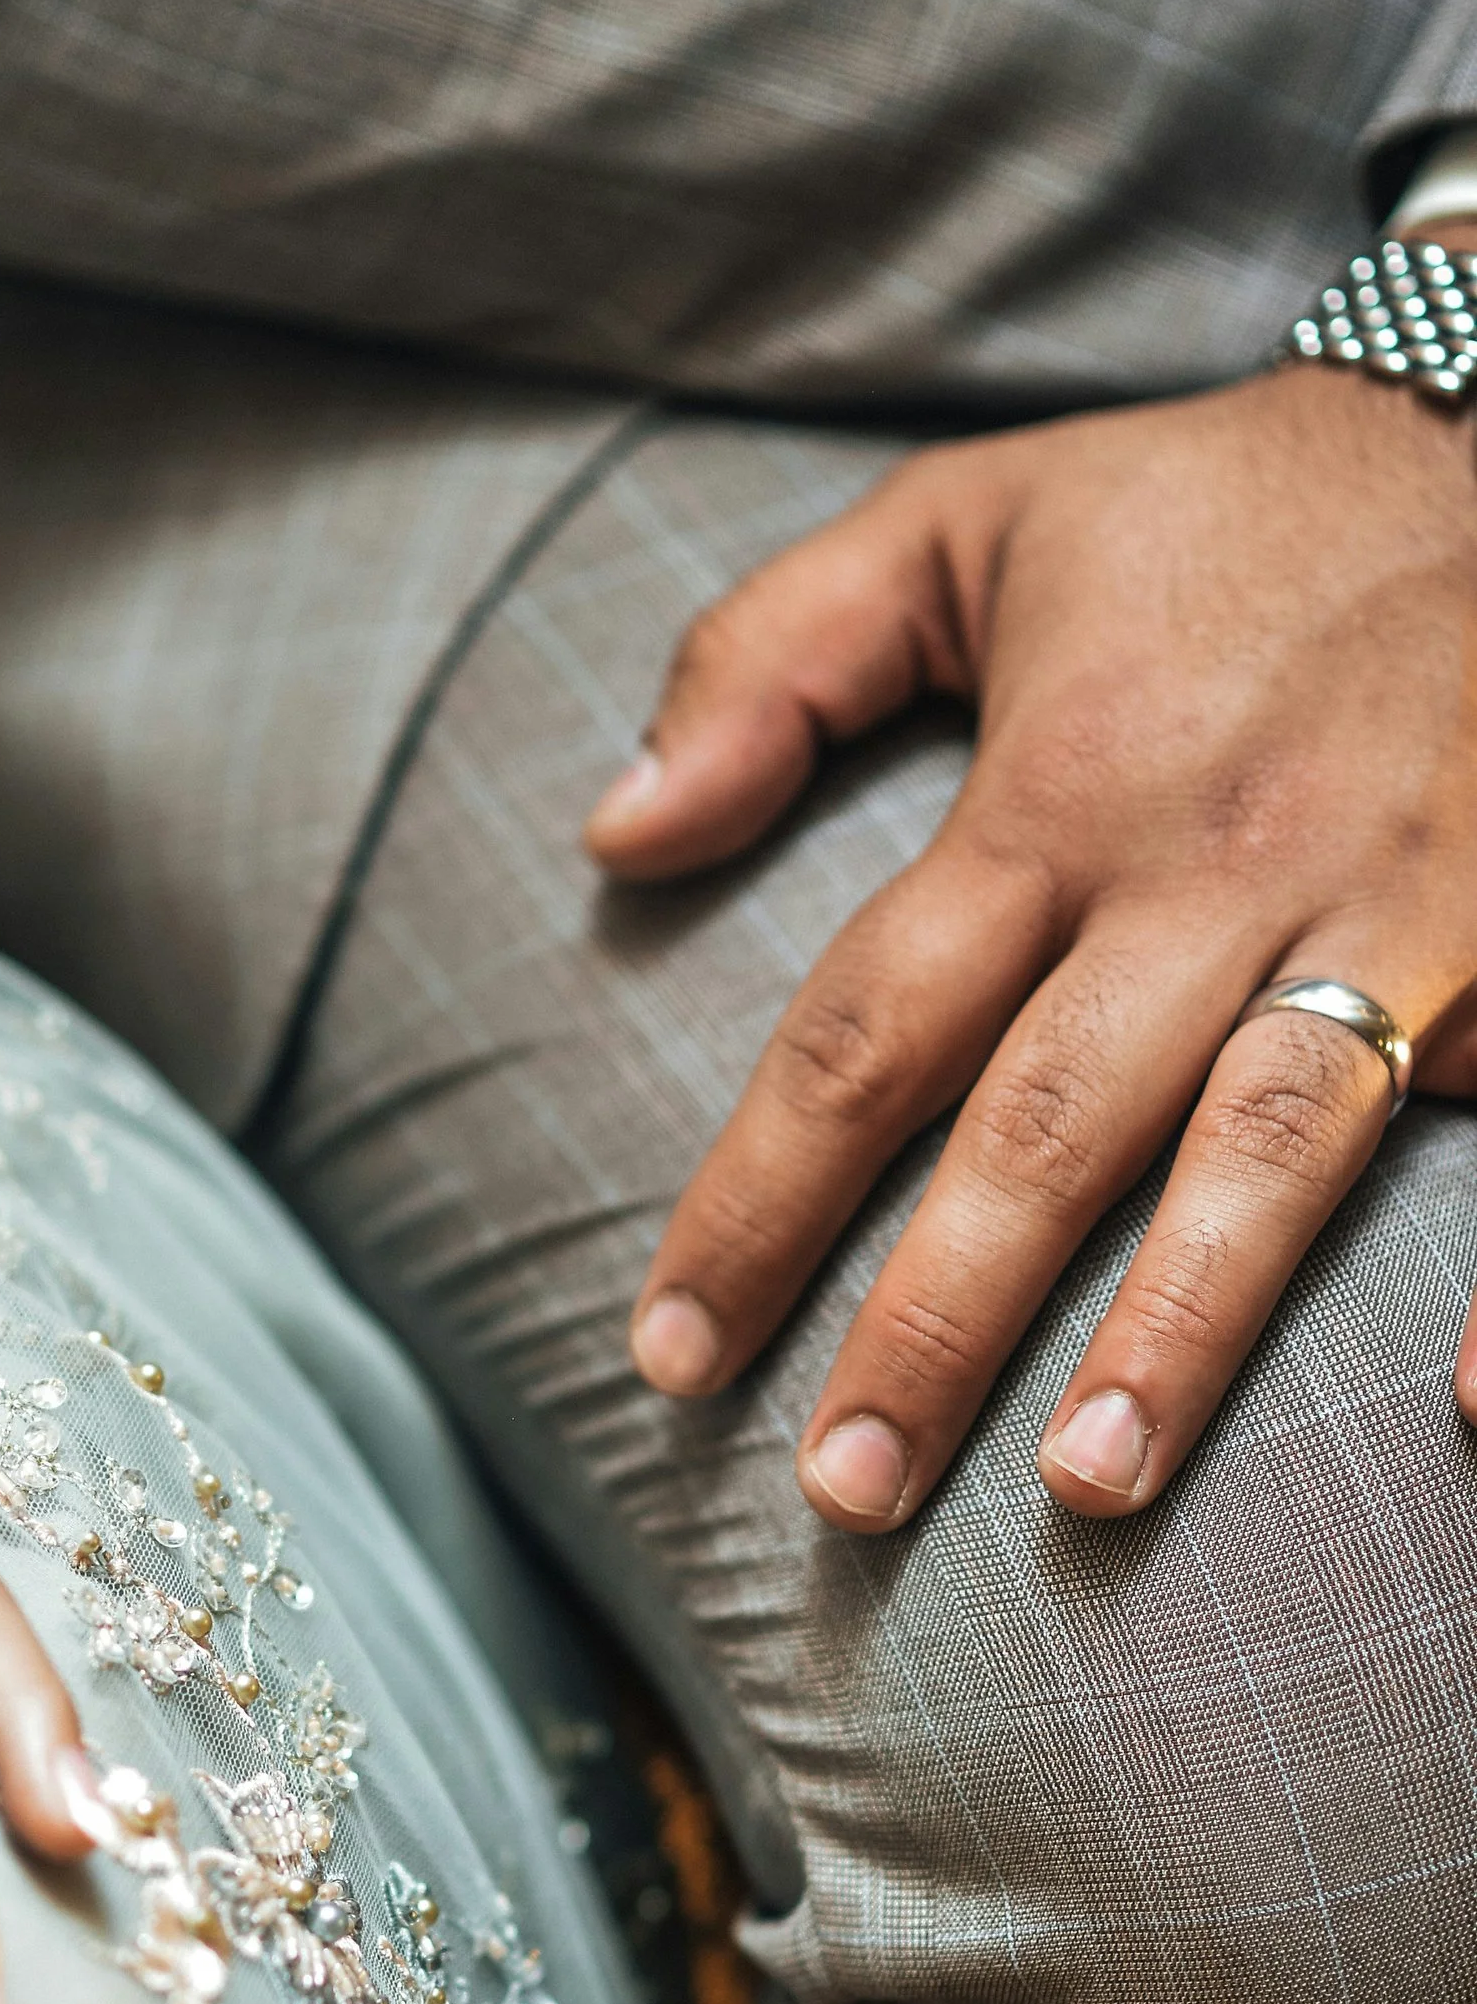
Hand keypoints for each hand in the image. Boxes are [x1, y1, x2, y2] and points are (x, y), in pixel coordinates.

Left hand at [587, 352, 1476, 1528]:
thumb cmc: (1210, 508)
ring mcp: (1393, 908)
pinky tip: (1468, 1417)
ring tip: (1086, 1491)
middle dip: (934, 1319)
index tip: (668, 1360)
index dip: (754, 1206)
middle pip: (1044, 1128)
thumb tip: (613, 835)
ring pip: (1269, 1149)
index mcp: (1058, 790)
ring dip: (1178, 1330)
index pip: (864, 1035)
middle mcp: (1213, 868)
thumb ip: (769, 662)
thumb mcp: (962, 523)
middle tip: (841, 1495)